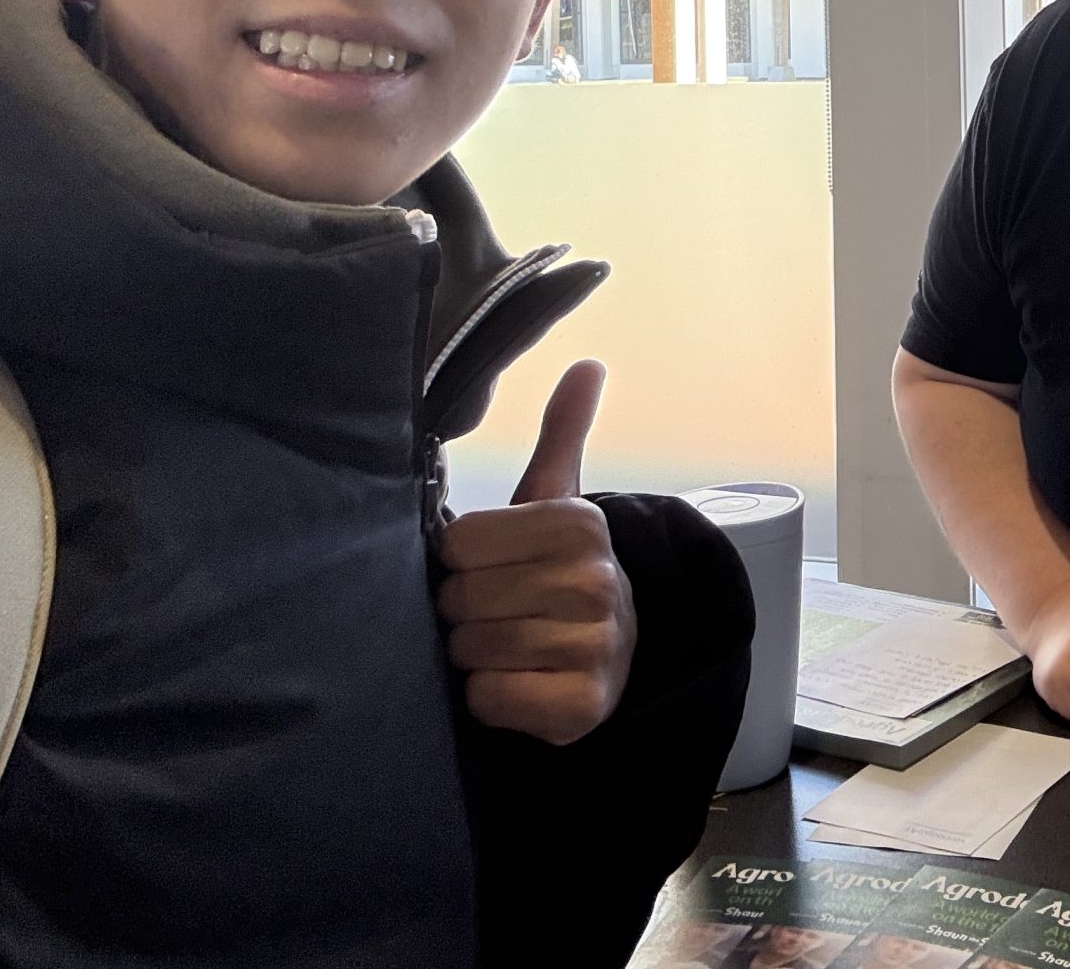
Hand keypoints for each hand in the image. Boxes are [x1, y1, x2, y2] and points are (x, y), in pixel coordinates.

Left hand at [436, 359, 636, 744]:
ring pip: (471, 650)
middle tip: (498, 610)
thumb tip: (588, 364)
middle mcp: (595, 580)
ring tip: (507, 645)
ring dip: (474, 655)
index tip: (494, 566)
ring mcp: (594, 645)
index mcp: (580, 523)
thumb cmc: (557, 572)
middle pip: (460, 598)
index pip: (459, 542)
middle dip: (465, 610)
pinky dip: (490, 698)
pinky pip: (490, 698)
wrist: (610, 654)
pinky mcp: (582, 705)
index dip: (461, 560)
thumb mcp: (557, 500)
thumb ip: (563, 432)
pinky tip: (518, 683)